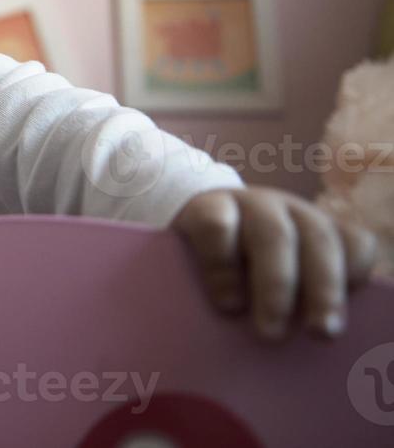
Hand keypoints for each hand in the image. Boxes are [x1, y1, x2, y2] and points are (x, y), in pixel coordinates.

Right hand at [172, 186, 377, 341]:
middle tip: (319, 334)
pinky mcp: (205, 206)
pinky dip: (223, 267)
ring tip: (269, 330)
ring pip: (273, 234)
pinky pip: (218, 228)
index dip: (354, 276)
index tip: (341, 317)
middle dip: (324, 290)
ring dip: (275, 285)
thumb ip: (303, 302)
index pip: (354, 243)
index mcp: (317, 229)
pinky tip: (226, 300)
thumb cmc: (244, 274)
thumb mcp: (283, 282)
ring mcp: (247, 204)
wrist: (189, 230)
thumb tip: (318, 339)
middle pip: (319, 240)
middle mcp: (289, 212)